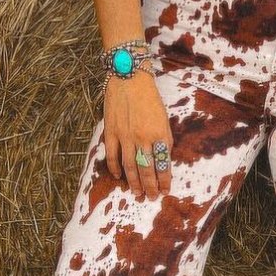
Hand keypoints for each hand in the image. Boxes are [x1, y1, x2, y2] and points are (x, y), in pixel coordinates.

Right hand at [103, 71, 172, 200]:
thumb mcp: (163, 117)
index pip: (163, 163)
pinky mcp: (110, 132)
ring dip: (134, 183)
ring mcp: (124, 136)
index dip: (164, 179)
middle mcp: (142, 138)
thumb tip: (163, 158)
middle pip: (147, 169)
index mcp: (158, 133)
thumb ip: (164, 138)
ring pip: (130, 167)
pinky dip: (115, 168)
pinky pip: (112, 156)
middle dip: (150, 186)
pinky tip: (119, 177)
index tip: (166, 189)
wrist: (128, 77)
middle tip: (152, 197)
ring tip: (137, 193)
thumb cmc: (149, 96)